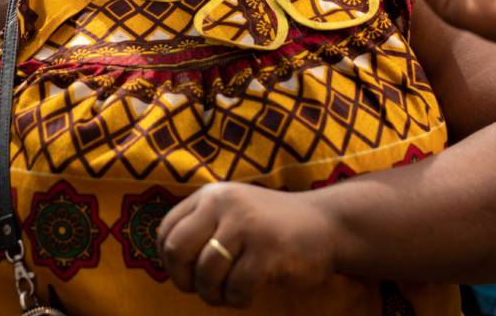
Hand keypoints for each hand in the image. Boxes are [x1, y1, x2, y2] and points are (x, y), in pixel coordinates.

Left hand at [158, 182, 335, 308]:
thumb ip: (203, 225)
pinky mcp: (268, 250)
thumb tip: (168, 261)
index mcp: (211, 195)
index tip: (185, 275)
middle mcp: (225, 203)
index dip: (168, 261)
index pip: (167, 229)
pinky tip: (249, 294)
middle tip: (203, 289)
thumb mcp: (234, 212)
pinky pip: (236, 289)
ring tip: (229, 294)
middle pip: (178, 250)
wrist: (328, 224)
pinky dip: (238, 300)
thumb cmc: (273, 226)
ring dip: (214, 295)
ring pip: (206, 274)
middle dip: (184, 280)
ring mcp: (247, 225)